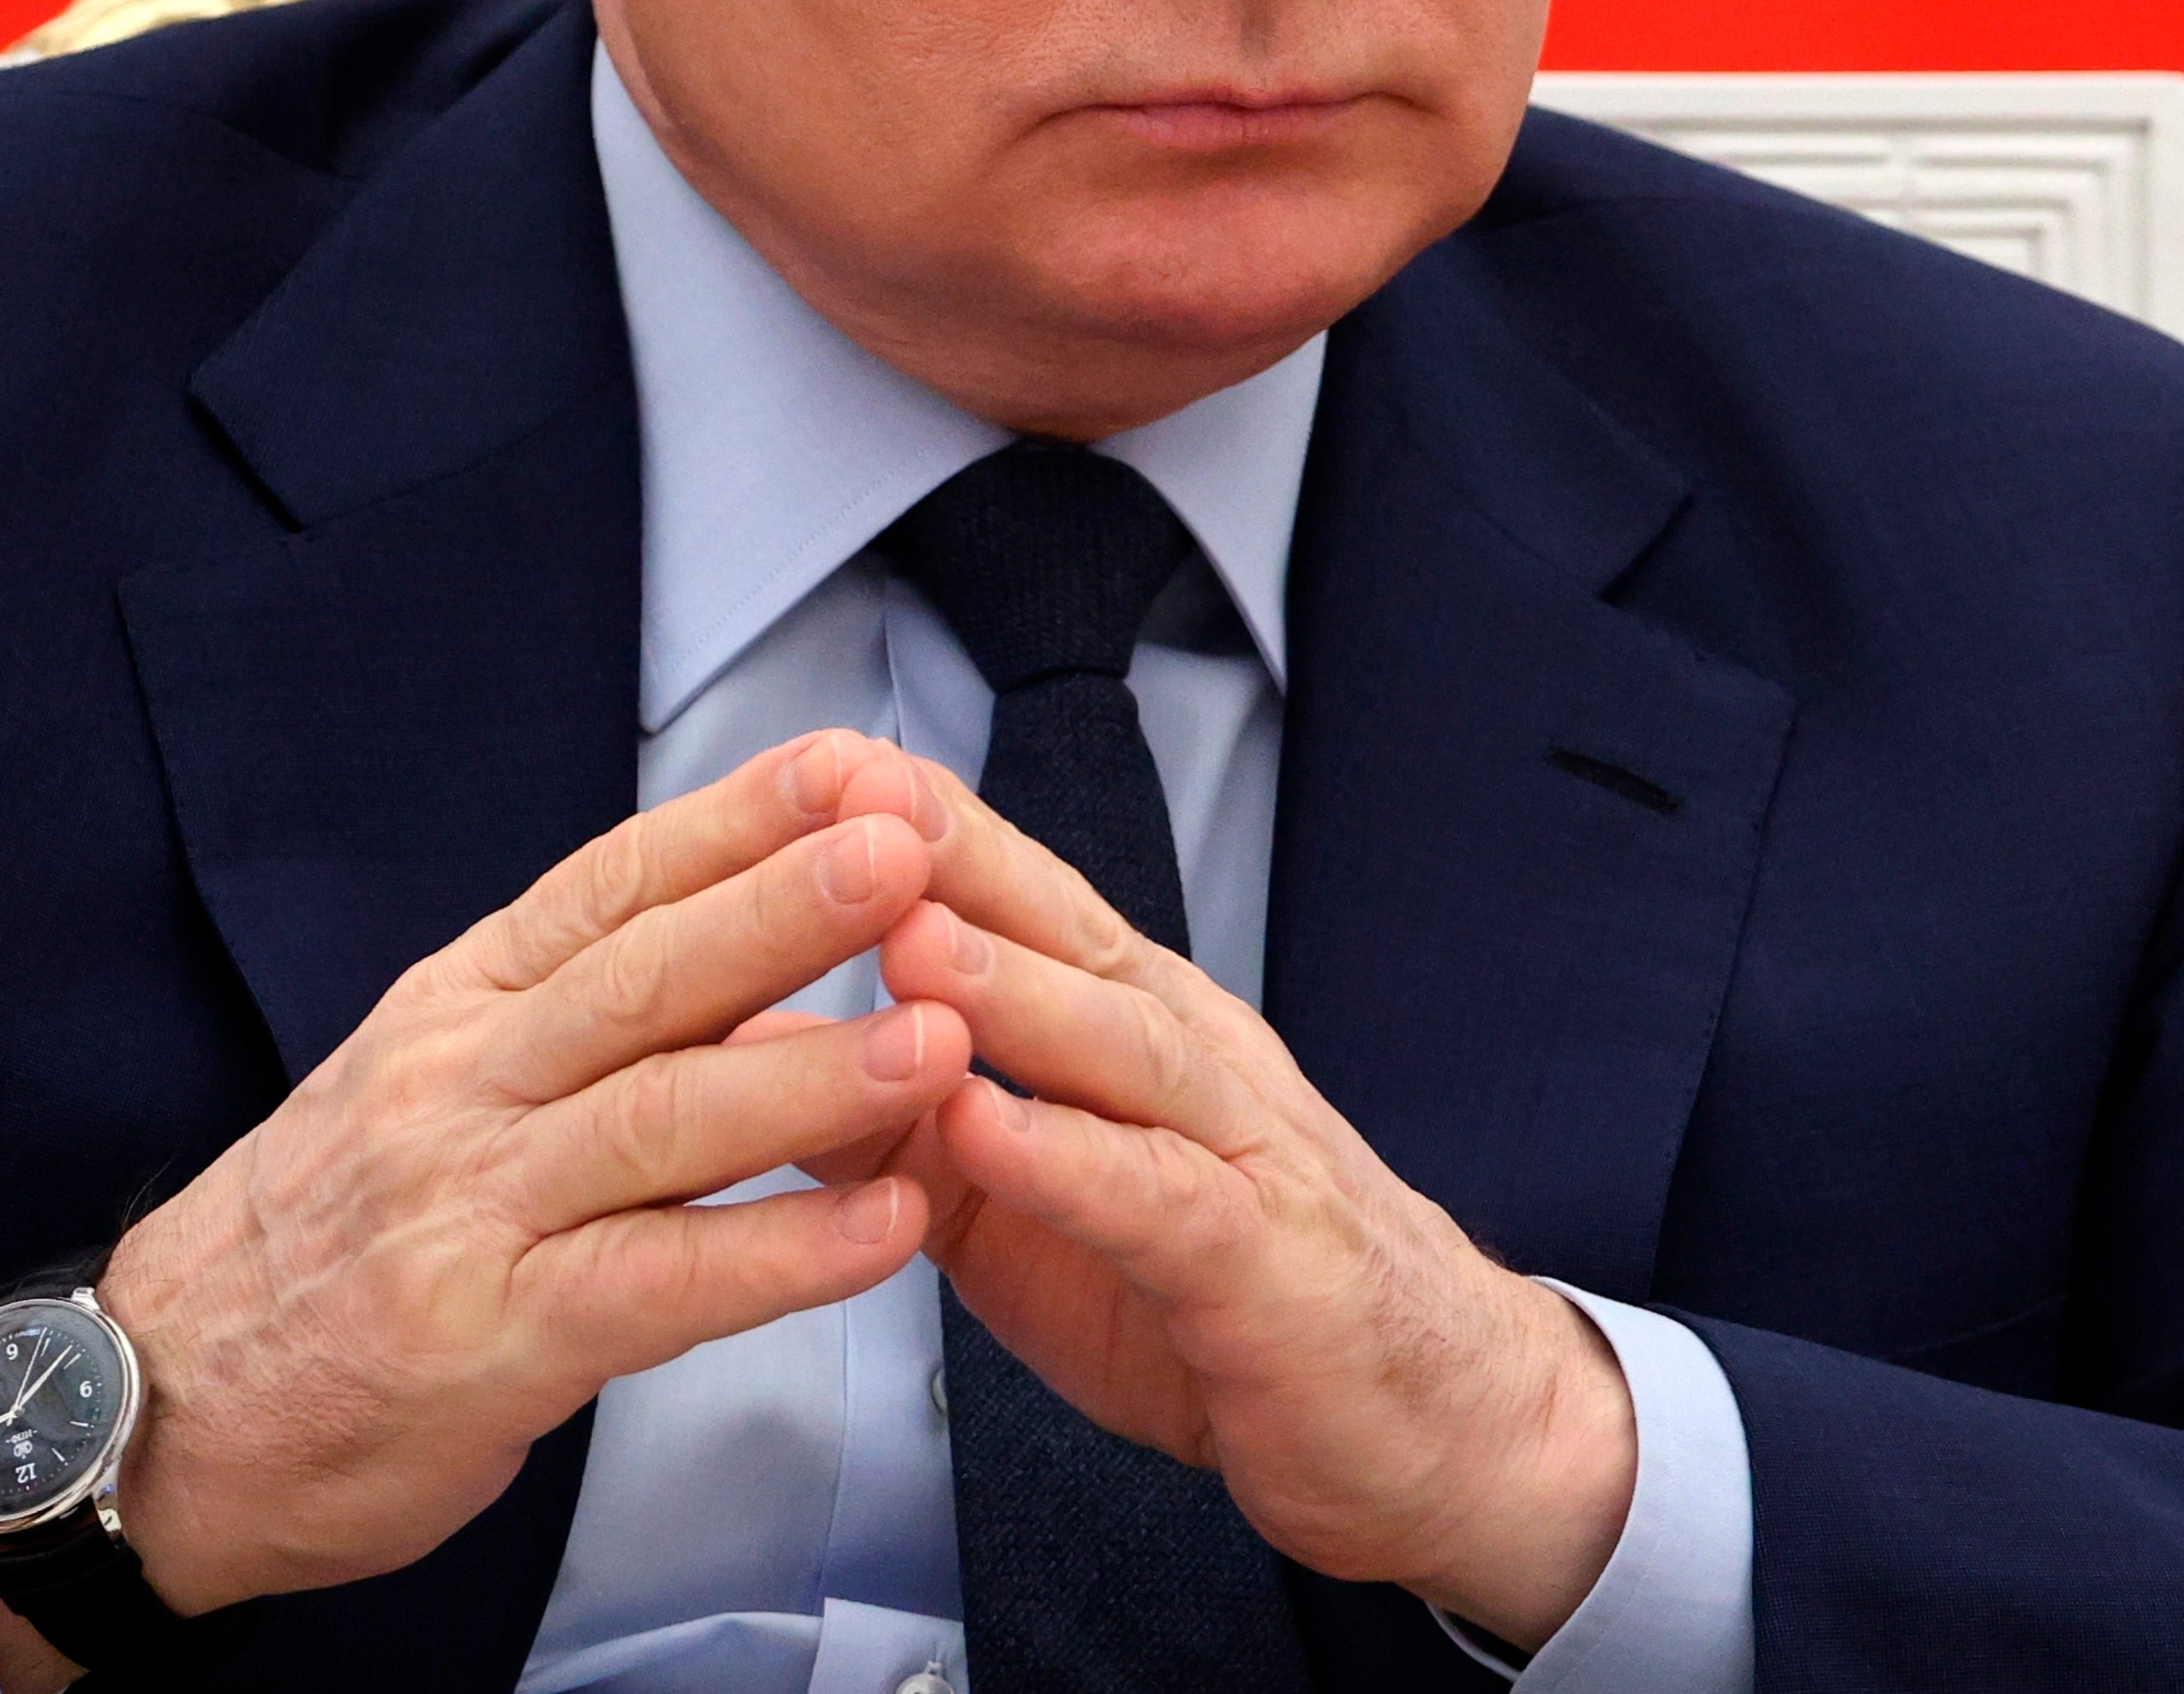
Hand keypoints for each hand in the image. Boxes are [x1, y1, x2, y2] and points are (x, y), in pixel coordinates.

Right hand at [2, 733, 969, 1678]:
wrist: (147, 1411)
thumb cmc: (313, 1251)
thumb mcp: (422, 1094)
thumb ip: (569, 1035)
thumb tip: (748, 976)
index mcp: (452, 1010)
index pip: (607, 888)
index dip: (732, 822)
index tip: (847, 766)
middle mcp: (459, 1086)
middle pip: (643, 976)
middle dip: (786, 905)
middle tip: (908, 845)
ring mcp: (470, 1211)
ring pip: (660, 1118)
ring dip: (812, 1076)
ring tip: (939, 1037)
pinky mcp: (490, 1342)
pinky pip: (659, 1284)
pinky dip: (781, 1254)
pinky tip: (883, 1226)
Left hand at [865, 768, 1638, 1652]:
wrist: (1429, 1422)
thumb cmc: (1221, 1299)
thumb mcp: (1027, 1209)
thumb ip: (901, 1131)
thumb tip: (754, 1053)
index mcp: (1134, 1028)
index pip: (1024, 902)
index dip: (926, 831)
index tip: (816, 762)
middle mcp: (1190, 1057)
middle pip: (1070, 932)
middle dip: (960, 856)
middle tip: (853, 791)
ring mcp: (1237, 1150)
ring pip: (1119, 1043)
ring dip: (1011, 987)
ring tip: (908, 937)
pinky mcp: (1259, 1264)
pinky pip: (1157, 1198)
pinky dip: (1067, 1161)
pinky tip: (986, 1131)